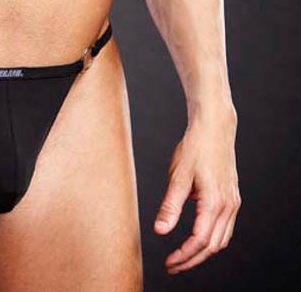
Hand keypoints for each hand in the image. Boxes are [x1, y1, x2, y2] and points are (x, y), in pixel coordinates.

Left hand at [154, 109, 240, 273]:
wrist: (214, 128)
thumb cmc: (194, 147)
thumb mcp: (178, 176)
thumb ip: (170, 206)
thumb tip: (160, 231)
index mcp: (214, 202)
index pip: (200, 241)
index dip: (184, 255)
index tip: (169, 262)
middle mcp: (228, 206)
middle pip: (213, 246)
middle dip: (192, 260)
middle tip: (173, 265)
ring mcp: (233, 203)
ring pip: (221, 240)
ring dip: (203, 252)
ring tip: (183, 256)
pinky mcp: (233, 198)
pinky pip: (226, 228)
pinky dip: (212, 239)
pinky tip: (197, 238)